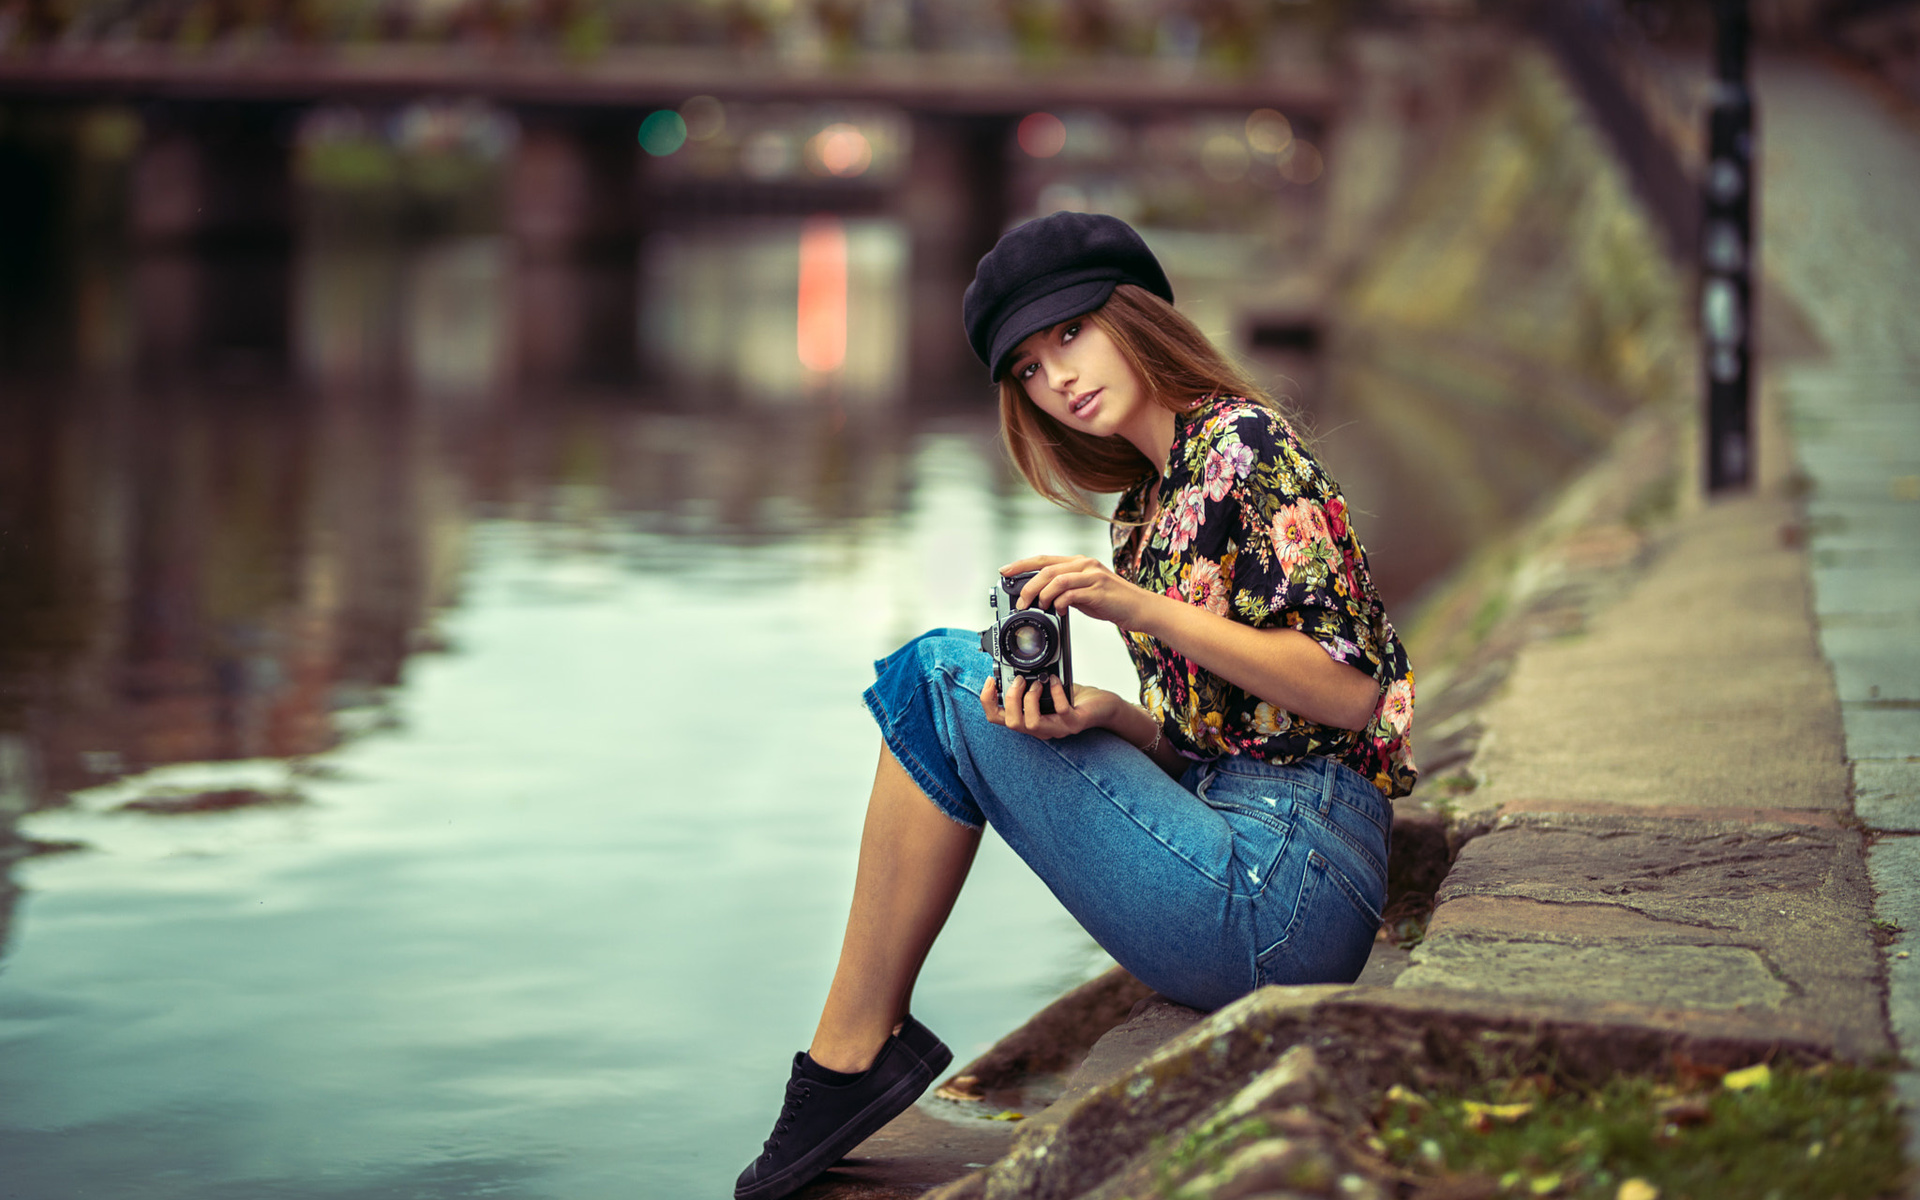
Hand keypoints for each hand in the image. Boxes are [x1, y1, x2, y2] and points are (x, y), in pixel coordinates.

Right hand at [981, 673, 1122, 740]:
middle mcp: (1040, 728)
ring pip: (1031, 724)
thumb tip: (1013, 668)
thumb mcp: (1045, 690)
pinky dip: (1055, 693)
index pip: (998, 718)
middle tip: (1018, 681)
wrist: (1102, 707)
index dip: (987, 701)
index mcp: (1029, 719)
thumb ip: (1029, 684)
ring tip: (1037, 683)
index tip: (990, 681)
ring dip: (1029, 700)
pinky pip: (1061, 711)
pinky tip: (1054, 680)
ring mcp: (1057, 728)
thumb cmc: (1075, 699)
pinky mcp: (1074, 723)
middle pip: (1011, 724)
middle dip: (1010, 698)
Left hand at [1001, 554, 1160, 631]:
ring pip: (1056, 579)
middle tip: (1021, 602)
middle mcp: (1084, 564)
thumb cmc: (1113, 602)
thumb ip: (1067, 591)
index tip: (1005, 571)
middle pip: (1047, 569)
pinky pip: (1071, 593)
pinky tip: (1059, 611)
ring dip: (1042, 595)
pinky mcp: (1098, 589)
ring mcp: (1092, 575)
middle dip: (1028, 586)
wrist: (1140, 608)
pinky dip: (1060, 603)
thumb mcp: (1086, 592)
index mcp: (1079, 563)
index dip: (1022, 564)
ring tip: (1039, 607)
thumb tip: (1044, 598)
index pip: (1044, 559)